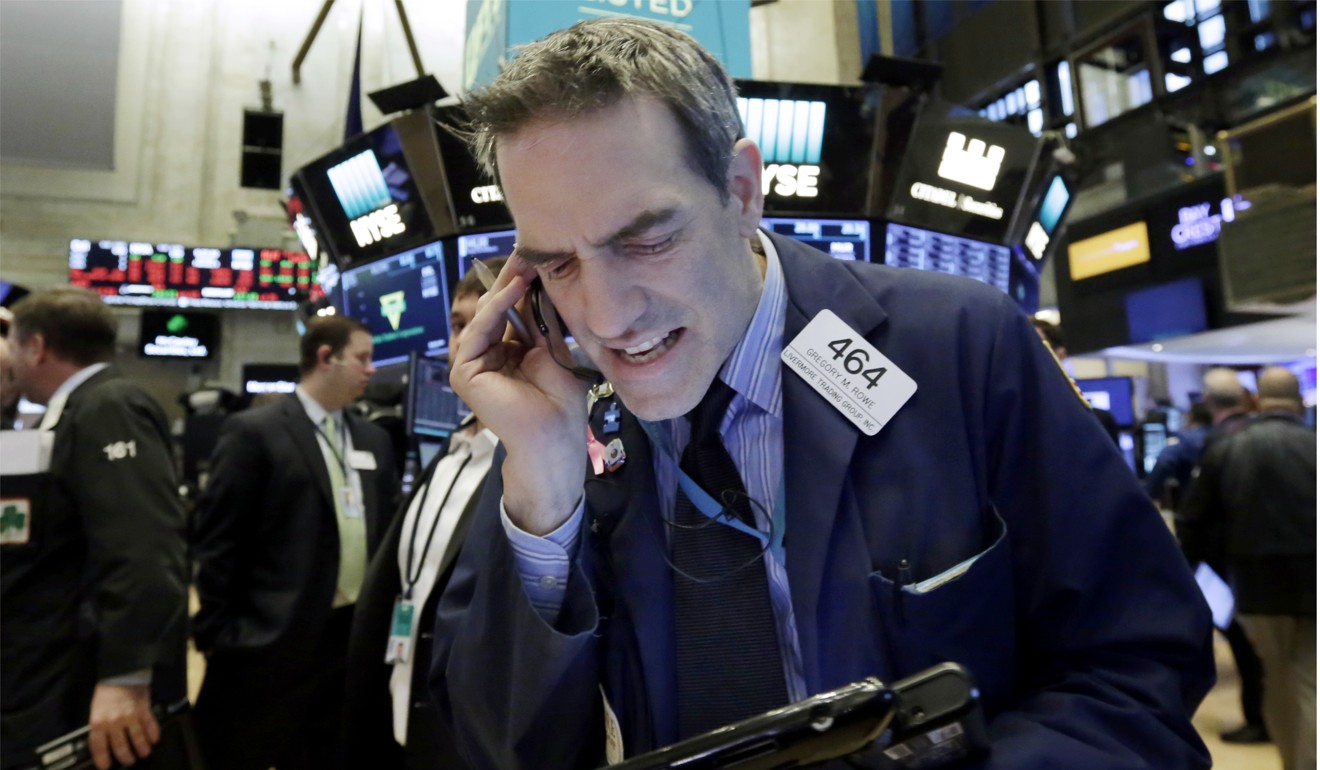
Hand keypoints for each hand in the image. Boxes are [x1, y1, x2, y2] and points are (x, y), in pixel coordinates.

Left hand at [88, 683, 159, 768]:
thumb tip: (105, 744)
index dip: (103, 759)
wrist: (120, 674)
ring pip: (137, 739)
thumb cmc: (106, 694)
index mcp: (98, 722)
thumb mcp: (96, 711)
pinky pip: (150, 725)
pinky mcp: (144, 710)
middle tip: (130, 761)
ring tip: (144, 754)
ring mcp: (130, 716)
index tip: (106, 767)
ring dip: (142, 749)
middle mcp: (113, 722)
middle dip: (126, 758)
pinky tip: (154, 740)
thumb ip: (100, 727)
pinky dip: (153, 734)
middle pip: (120, 746)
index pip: (99, 747)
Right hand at [450, 254, 588, 533]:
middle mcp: (487, 355)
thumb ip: (542, 321)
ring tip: (526, 263)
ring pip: (487, 315)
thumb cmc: (561, 403)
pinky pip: (479, 330)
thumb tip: (541, 280)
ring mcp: (473, 364)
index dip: (524, 283)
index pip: (512, 310)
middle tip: (531, 248)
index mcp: (507, 351)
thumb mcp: (553, 350)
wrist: (554, 438)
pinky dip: (496, 308)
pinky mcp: (464, 372)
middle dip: (514, 278)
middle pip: (497, 308)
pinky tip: (515, 289)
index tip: (541, 256)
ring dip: (507, 287)